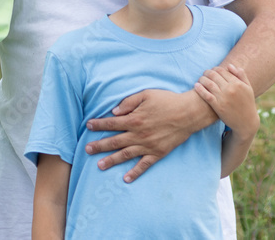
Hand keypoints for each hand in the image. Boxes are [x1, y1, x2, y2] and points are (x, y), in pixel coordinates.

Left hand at [84, 88, 213, 181]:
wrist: (188, 113)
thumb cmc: (167, 101)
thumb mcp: (146, 95)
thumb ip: (128, 103)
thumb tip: (114, 112)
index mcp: (134, 119)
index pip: (111, 123)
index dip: (99, 124)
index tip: (88, 126)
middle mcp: (139, 134)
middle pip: (114, 141)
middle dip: (99, 146)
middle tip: (86, 150)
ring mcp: (148, 145)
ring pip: (125, 155)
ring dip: (111, 160)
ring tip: (99, 165)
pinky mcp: (158, 153)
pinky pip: (144, 165)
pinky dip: (135, 172)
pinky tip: (126, 179)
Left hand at [194, 64, 258, 135]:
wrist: (246, 122)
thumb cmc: (247, 103)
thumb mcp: (248, 88)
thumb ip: (241, 75)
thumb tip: (229, 65)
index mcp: (238, 83)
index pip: (222, 70)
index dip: (215, 69)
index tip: (212, 71)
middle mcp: (230, 89)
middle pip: (214, 75)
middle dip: (207, 72)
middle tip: (205, 74)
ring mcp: (223, 98)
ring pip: (209, 83)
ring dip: (202, 79)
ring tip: (200, 79)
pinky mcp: (218, 106)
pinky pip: (206, 95)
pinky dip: (200, 89)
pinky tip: (196, 86)